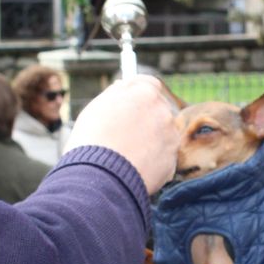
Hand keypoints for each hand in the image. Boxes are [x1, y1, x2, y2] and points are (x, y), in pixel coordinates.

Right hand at [67, 76, 180, 193]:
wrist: (100, 177)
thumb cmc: (92, 141)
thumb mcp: (96, 108)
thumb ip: (115, 94)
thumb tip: (124, 85)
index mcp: (145, 93)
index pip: (149, 85)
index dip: (139, 96)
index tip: (132, 105)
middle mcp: (164, 111)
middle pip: (158, 111)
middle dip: (145, 120)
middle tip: (126, 135)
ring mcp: (171, 137)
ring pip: (161, 135)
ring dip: (149, 142)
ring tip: (126, 155)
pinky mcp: (172, 161)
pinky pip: (162, 159)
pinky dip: (151, 163)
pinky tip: (133, 168)